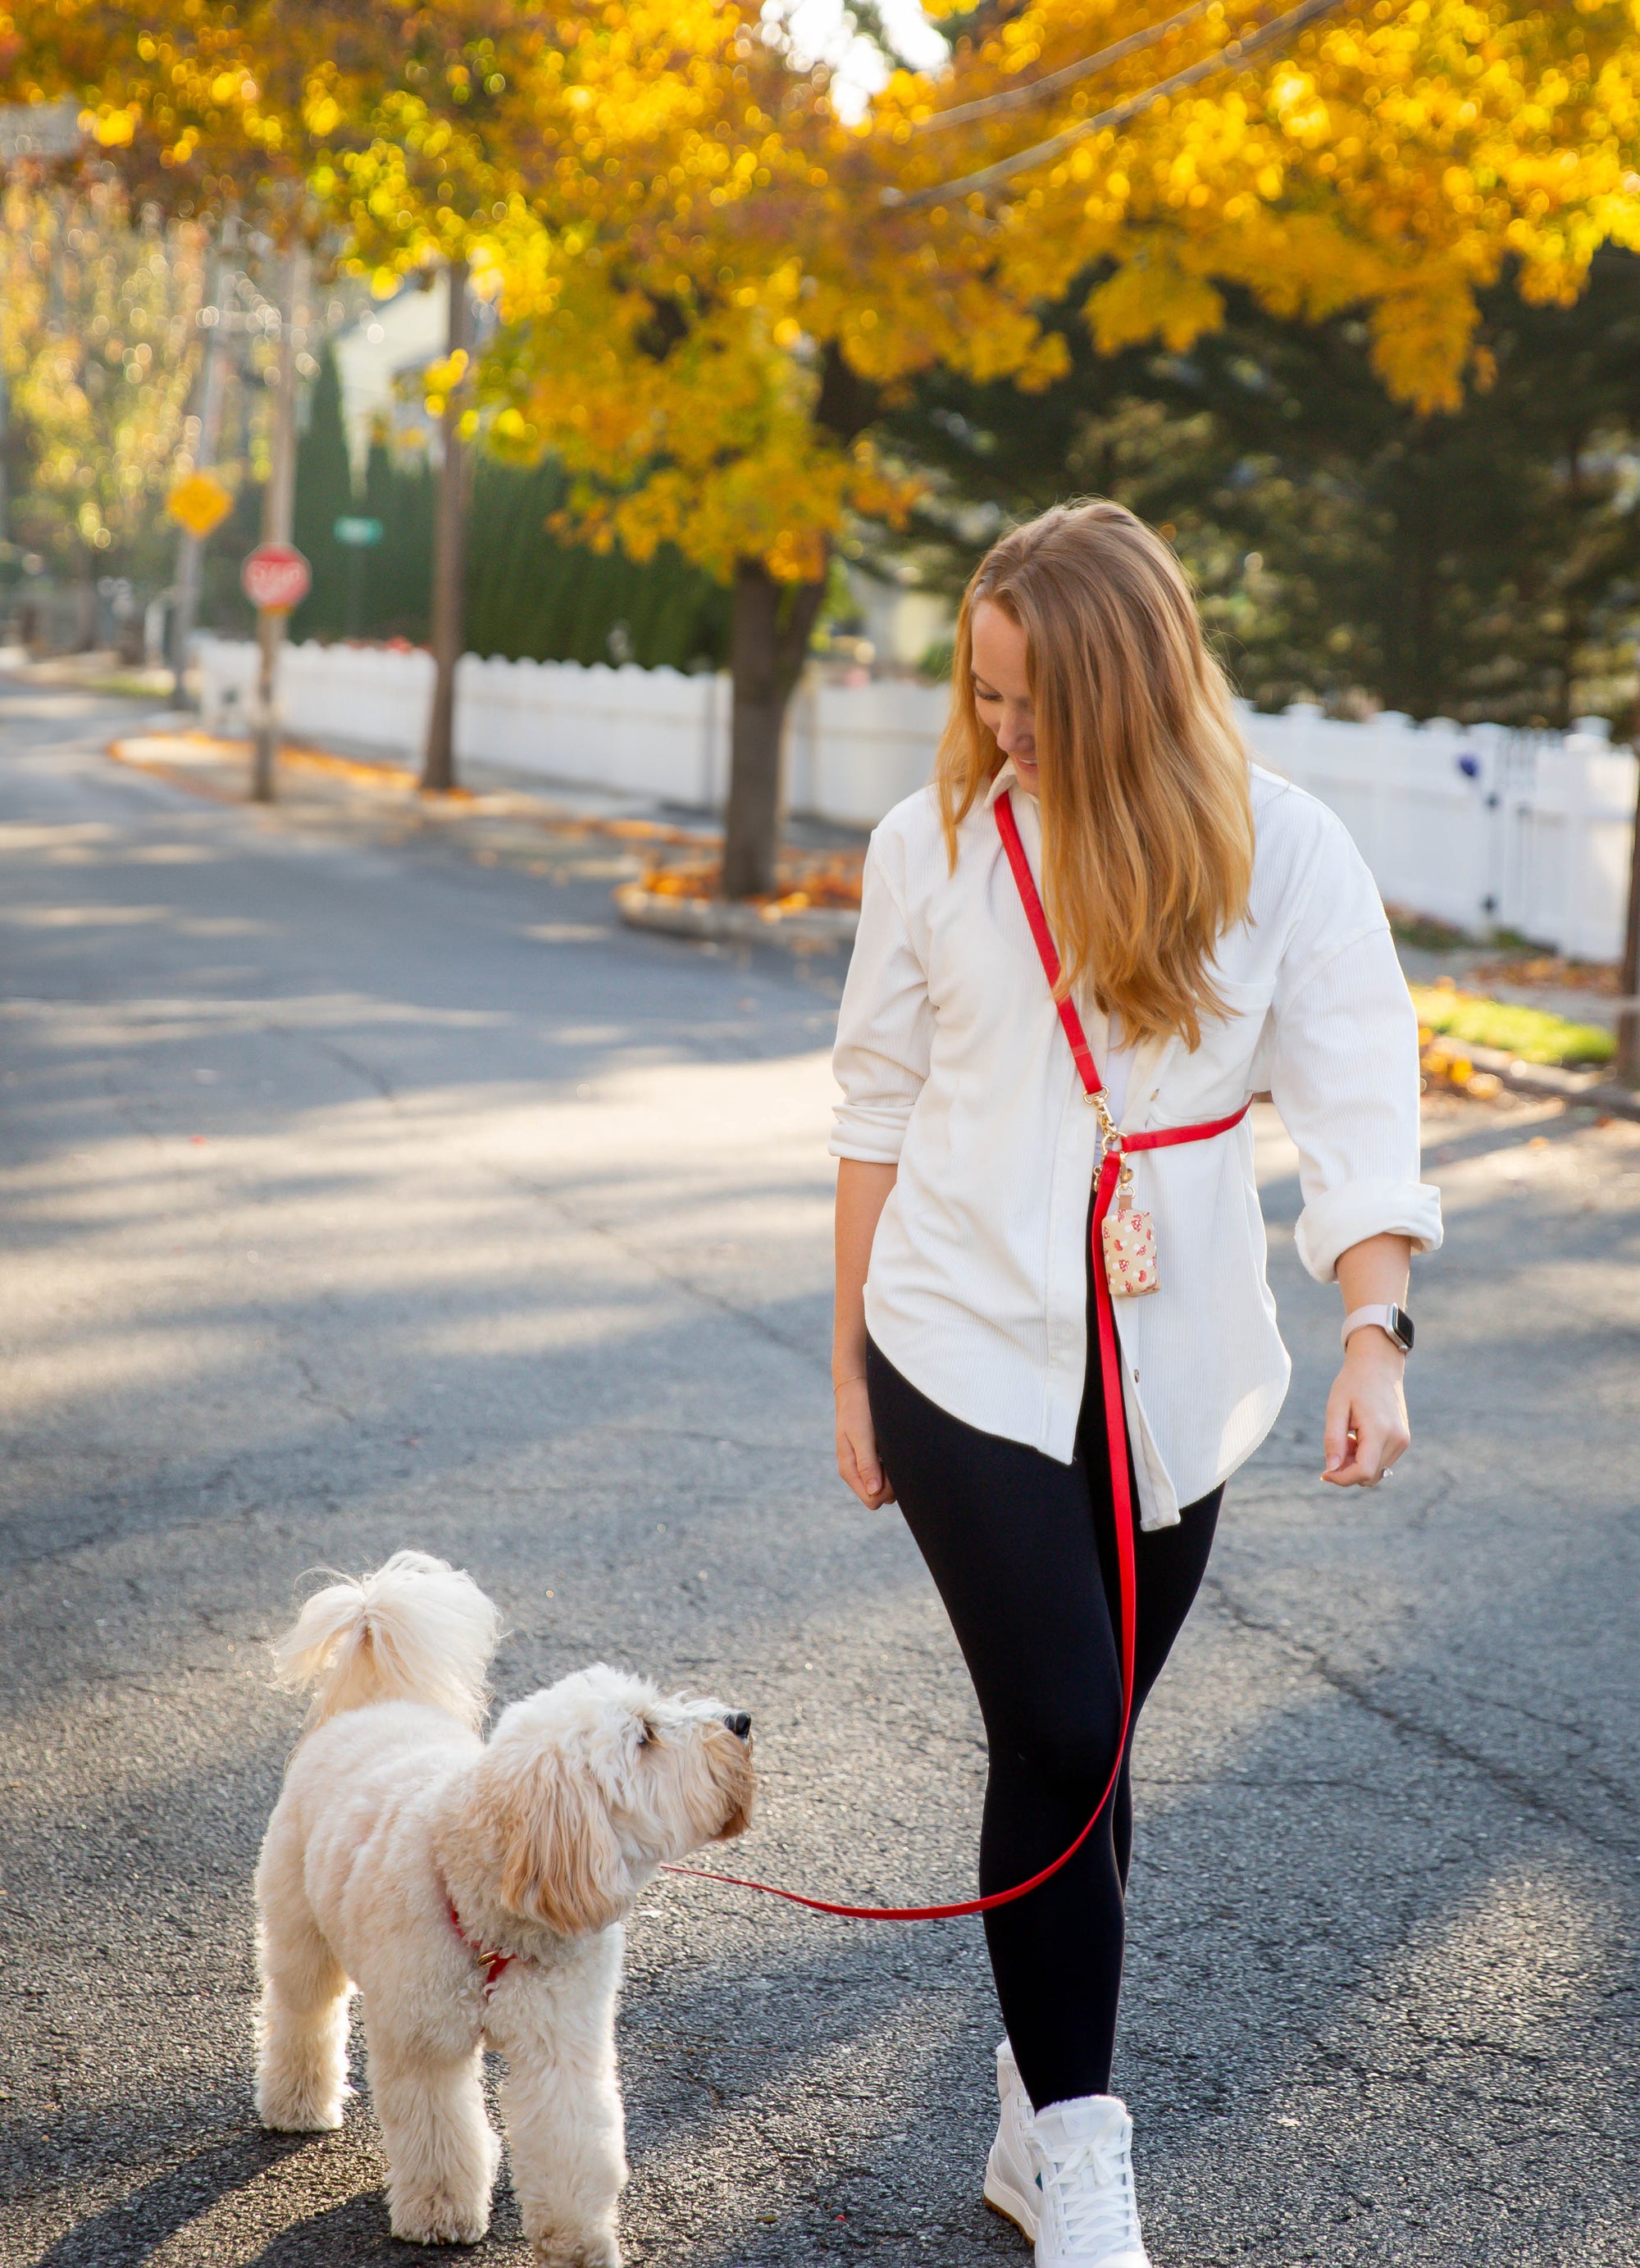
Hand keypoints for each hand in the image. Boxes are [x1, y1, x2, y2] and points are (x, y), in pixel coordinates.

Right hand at [835, 1377, 895, 1508]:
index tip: (892, 1469)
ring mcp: (865, 1465)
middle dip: (892, 1483)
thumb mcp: (862, 1435)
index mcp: (849, 1470)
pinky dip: (893, 1464)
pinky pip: (887, 1473)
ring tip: (893, 1449)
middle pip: (880, 1496)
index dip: (886, 1490)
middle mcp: (856, 1471)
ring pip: (886, 1486)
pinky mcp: (873, 1457)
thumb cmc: (858, 1409)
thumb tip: (873, 1491)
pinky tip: (893, 1447)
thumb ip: (866, 1463)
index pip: (872, 1499)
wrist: (856, 1388)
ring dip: (894, 1473)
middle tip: (895, 1456)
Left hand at [1322, 1329, 1409, 1487]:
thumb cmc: (1353, 1383)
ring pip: (1376, 1471)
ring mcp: (1403, 1441)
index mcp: (1379, 1431)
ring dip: (1357, 1463)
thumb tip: (1331, 1469)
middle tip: (1337, 1443)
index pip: (1363, 1472)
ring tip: (1348, 1436)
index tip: (1324, 1473)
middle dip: (1348, 1469)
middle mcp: (1397, 1439)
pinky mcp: (1403, 1439)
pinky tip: (1359, 1435)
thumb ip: (1333, 1439)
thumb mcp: (1336, 1407)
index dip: (1341, 1478)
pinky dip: (1367, 1457)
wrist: (1379, 1364)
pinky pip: (1382, 1461)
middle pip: (1369, 1475)